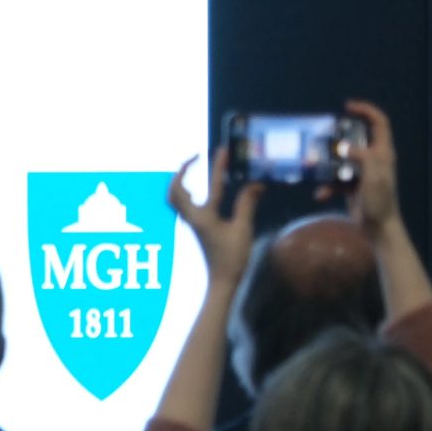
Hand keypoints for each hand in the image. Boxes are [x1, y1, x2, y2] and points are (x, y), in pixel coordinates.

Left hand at [167, 147, 260, 287]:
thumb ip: (247, 204)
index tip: (223, 150)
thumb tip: (256, 183)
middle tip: (195, 158)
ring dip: (180, 181)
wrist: (221, 281)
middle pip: (174, 190)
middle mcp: (192, 217)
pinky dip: (185, 193)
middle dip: (182, 171)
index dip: (218, 165)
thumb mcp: (243, 229)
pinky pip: (183, 206)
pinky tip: (198, 192)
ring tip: (192, 170)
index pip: (212, 184)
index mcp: (203, 216)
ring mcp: (191, 223)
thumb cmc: (232, 257)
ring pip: (175, 198)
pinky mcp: (195, 228)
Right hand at [320, 99, 399, 232]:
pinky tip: (320, 195)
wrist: (378, 228)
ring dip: (327, 164)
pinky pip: (335, 180)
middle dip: (338, 138)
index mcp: (382, 153)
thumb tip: (343, 147)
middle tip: (324, 136)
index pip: (379, 123)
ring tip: (313, 165)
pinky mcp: (352, 186)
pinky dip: (327, 186)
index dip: (366, 110)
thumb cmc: (379, 201)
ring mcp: (361, 173)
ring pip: (341, 160)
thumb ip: (362, 157)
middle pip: (356, 139)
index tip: (347, 107)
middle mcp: (373, 159)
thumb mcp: (374, 176)